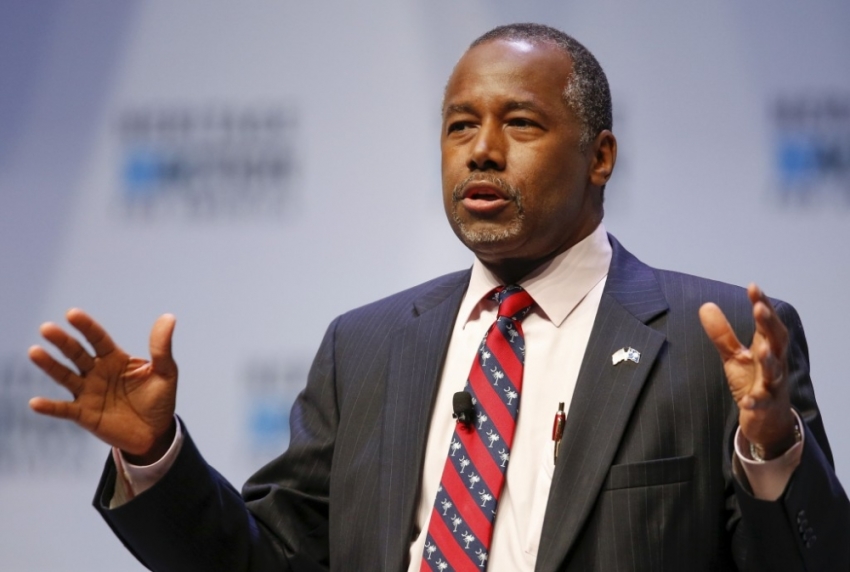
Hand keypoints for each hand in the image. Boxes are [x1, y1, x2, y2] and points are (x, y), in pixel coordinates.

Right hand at [29, 308, 177, 464]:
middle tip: (47, 328)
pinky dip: (50, 407)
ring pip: (66, 376)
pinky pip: (65, 410)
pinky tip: (35, 402)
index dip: (86, 327)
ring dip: (50, 365)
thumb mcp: (165, 372)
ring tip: (35, 351)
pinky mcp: (85, 415)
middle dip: (63, 341)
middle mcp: (97, 373)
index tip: (72, 314)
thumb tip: (168, 317)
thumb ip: (161, 348)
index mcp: (115, 359)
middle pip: (77, 354)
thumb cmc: (159, 400)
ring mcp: (88, 393)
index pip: (98, 339)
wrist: (156, 433)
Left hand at [699, 284, 797, 459]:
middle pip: (777, 341)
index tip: (753, 286)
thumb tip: (705, 305)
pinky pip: (761, 403)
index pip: (767, 323)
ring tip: (761, 349)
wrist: (767, 419)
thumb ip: (722, 333)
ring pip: (775, 371)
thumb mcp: (734, 356)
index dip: (762, 305)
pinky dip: (755, 400)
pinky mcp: (765, 406)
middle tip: (759, 308)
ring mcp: (772, 385)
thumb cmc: (753, 381)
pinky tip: (747, 400)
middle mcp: (774, 363)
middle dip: (769, 325)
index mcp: (766, 348)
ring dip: (769, 360)